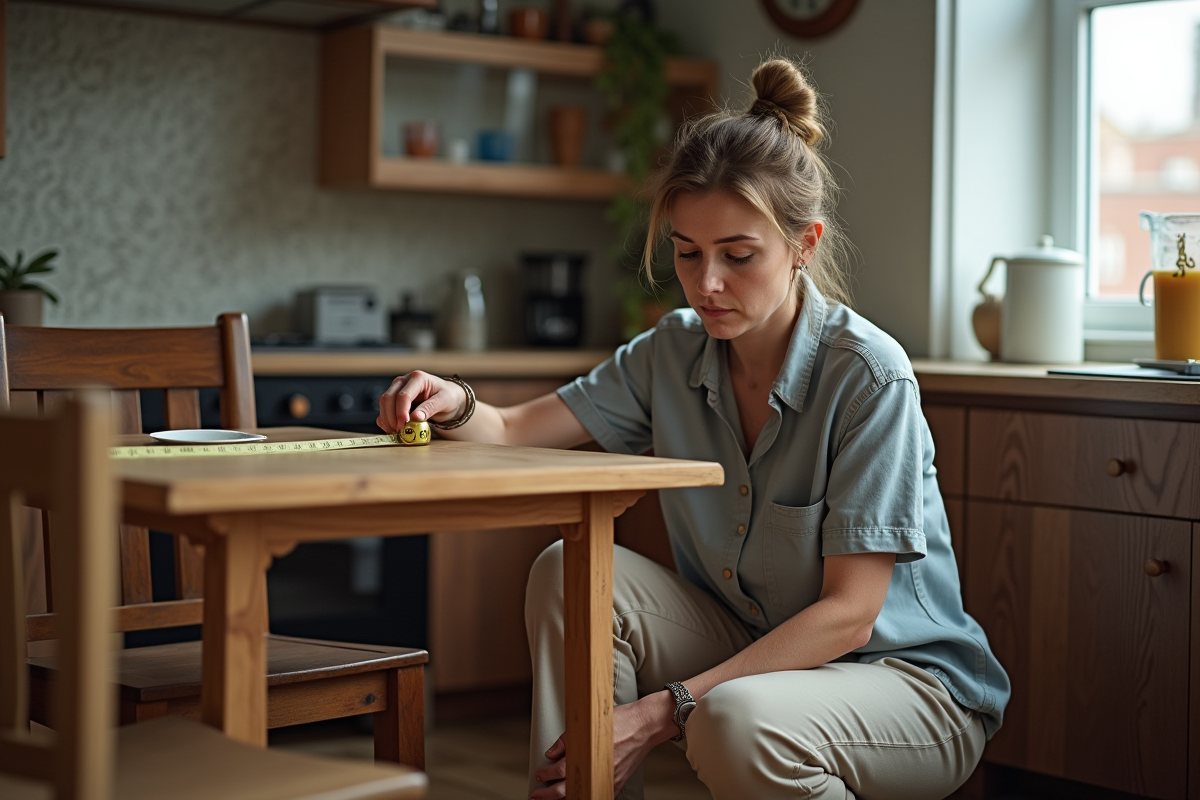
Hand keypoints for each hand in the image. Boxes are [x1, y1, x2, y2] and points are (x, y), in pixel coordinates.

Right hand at [376, 371, 465, 432]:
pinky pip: (384, 410)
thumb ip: (430, 408)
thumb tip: (415, 417)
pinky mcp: (393, 398)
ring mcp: (396, 389)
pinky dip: (386, 421)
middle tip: (402, 431)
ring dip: (388, 420)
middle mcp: (404, 381)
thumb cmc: (447, 396)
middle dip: (392, 417)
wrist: (447, 396)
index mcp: (418, 378)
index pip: (403, 395)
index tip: (404, 425)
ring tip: (399, 432)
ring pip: (383, 403)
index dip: (401, 411)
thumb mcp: (444, 401)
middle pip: (388, 398)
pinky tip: (395, 430)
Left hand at [530, 691, 676, 798]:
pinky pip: (596, 794)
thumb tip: (551, 752)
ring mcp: (607, 780)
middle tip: (537, 795)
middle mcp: (595, 771)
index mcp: (587, 756)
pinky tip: (577, 796)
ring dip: (564, 798)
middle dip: (548, 794)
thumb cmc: (620, 722)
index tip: (539, 774)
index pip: (559, 771)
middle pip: (565, 790)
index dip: (545, 774)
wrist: (644, 726)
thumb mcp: (587, 725)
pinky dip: (584, 796)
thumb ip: (567, 741)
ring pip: (580, 795)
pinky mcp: (616, 783)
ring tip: (553, 798)